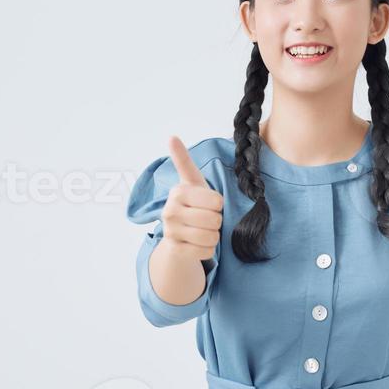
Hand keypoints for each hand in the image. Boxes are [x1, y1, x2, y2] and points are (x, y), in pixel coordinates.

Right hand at [161, 136, 223, 261]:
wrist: (177, 235)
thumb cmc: (192, 204)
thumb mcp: (192, 182)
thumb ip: (183, 160)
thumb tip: (171, 136)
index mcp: (178, 192)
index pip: (217, 201)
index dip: (218, 204)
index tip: (207, 203)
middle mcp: (169, 211)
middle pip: (215, 220)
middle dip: (216, 221)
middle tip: (205, 219)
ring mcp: (170, 232)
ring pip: (212, 237)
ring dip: (213, 236)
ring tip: (202, 230)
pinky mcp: (175, 250)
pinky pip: (207, 251)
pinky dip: (207, 249)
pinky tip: (197, 243)